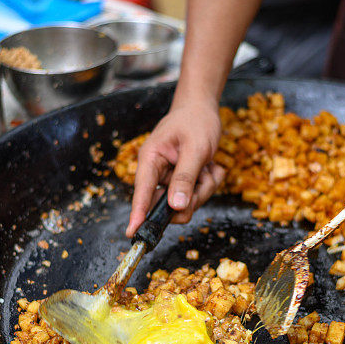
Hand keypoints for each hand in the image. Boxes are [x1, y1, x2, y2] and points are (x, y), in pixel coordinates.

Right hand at [125, 97, 224, 237]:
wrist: (202, 109)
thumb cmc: (195, 121)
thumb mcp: (195, 148)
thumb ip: (185, 178)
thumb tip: (175, 206)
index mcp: (151, 160)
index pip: (142, 192)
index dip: (138, 214)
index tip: (134, 234)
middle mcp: (157, 173)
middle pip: (169, 204)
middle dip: (192, 195)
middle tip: (204, 176)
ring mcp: (170, 179)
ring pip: (188, 202)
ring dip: (204, 186)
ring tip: (209, 165)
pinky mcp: (183, 182)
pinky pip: (198, 195)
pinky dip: (209, 181)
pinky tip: (210, 165)